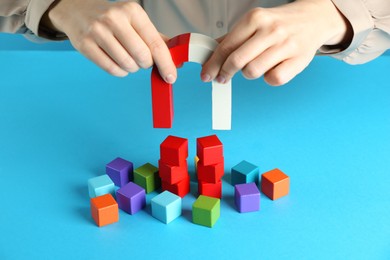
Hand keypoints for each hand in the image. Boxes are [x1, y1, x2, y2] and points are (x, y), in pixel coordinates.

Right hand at [43, 0, 176, 81]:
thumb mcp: (135, 20)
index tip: (171, 77)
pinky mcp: (85, 45)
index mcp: (132, 11)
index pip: (155, 43)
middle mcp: (115, 18)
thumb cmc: (112, 19)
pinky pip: (112, 69)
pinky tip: (117, 61)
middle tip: (141, 59)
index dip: (166, 63)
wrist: (77, 10)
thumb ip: (155, 38)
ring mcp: (98, 31)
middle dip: (145, 64)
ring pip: (127, 65)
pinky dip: (119, 71)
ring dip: (132, 68)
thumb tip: (175, 58)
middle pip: (142, 56)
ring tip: (126, 57)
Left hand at [201, 0, 351, 85]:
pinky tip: (271, 69)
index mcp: (255, 18)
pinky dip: (268, 79)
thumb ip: (232, 38)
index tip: (206, 74)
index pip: (227, 46)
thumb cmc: (279, 23)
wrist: (314, 18)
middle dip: (225, 72)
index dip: (213, 63)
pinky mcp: (298, 60)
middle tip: (222, 78)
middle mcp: (270, 30)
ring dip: (248, 73)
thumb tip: (209, 56)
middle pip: (237, 60)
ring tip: (254, 65)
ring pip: (253, 71)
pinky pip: (273, 79)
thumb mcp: (254, 22)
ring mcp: (285, 45)